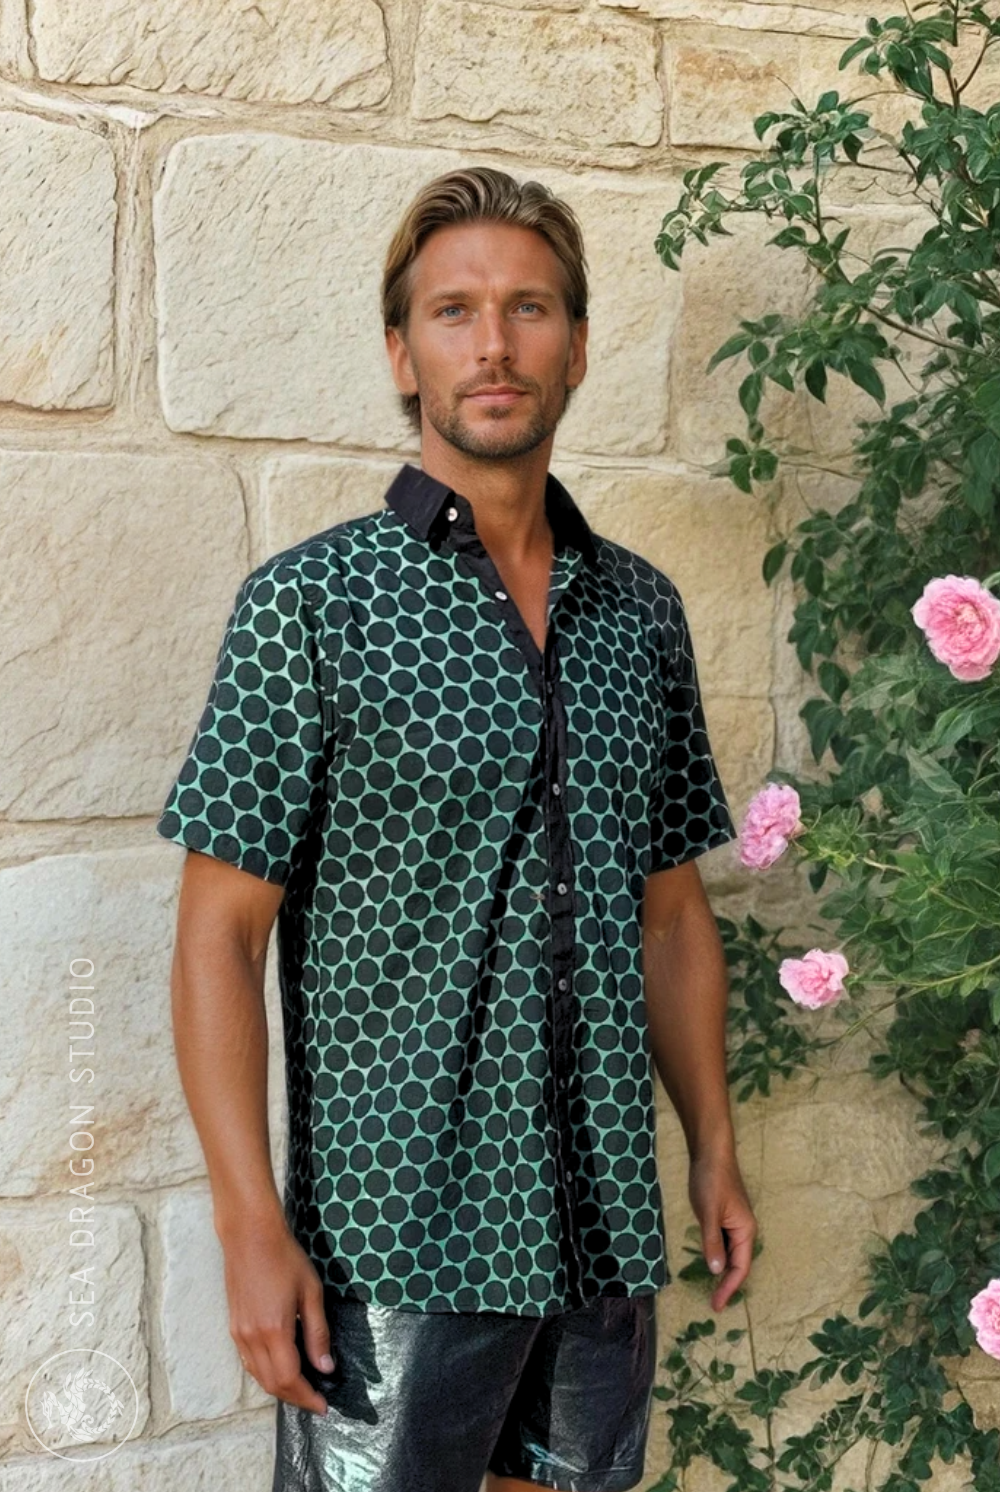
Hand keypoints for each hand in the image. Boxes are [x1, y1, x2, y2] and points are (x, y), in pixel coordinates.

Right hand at [219, 1215, 333, 1414]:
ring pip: (258, 1376)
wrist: (250, 1235)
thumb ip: (318, 1333)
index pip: (290, 1379)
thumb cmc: (285, 1258)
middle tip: (316, 1400)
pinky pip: (249, 1363)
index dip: (307, 1397)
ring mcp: (239, 1334)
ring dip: (280, 1388)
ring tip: (302, 1388)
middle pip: (273, 1384)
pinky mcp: (233, 1327)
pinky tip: (280, 1368)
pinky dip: (265, 1374)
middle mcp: (252, 1338)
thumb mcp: (311, 1292)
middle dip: (295, 1398)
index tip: (323, 1406)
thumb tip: (325, 1368)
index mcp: (274, 1330)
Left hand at [688, 1147, 756, 1311]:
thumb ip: (712, 1242)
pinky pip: (725, 1242)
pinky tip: (710, 1261)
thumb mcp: (709, 1213)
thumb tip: (717, 1270)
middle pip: (739, 1264)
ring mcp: (735, 1222)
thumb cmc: (711, 1180)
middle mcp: (744, 1229)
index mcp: (745, 1230)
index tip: (716, 1305)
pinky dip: (718, 1255)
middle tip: (712, 1303)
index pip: (740, 1267)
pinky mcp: (726, 1216)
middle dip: (728, 1284)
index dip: (729, 1288)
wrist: (711, 1152)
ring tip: (711, 1289)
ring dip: (723, 1271)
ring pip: (731, 1254)